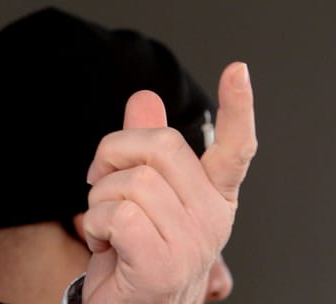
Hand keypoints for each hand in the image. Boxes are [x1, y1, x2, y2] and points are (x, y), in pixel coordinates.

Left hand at [81, 62, 256, 302]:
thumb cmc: (133, 251)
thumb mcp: (139, 194)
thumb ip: (143, 148)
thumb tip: (145, 97)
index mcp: (213, 196)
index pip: (235, 148)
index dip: (238, 107)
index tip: (239, 69)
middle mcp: (212, 218)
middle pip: (159, 145)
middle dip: (113, 155)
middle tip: (103, 185)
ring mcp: (192, 244)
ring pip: (131, 181)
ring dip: (100, 200)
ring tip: (110, 228)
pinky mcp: (163, 265)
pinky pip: (117, 215)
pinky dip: (96, 226)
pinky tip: (107, 247)